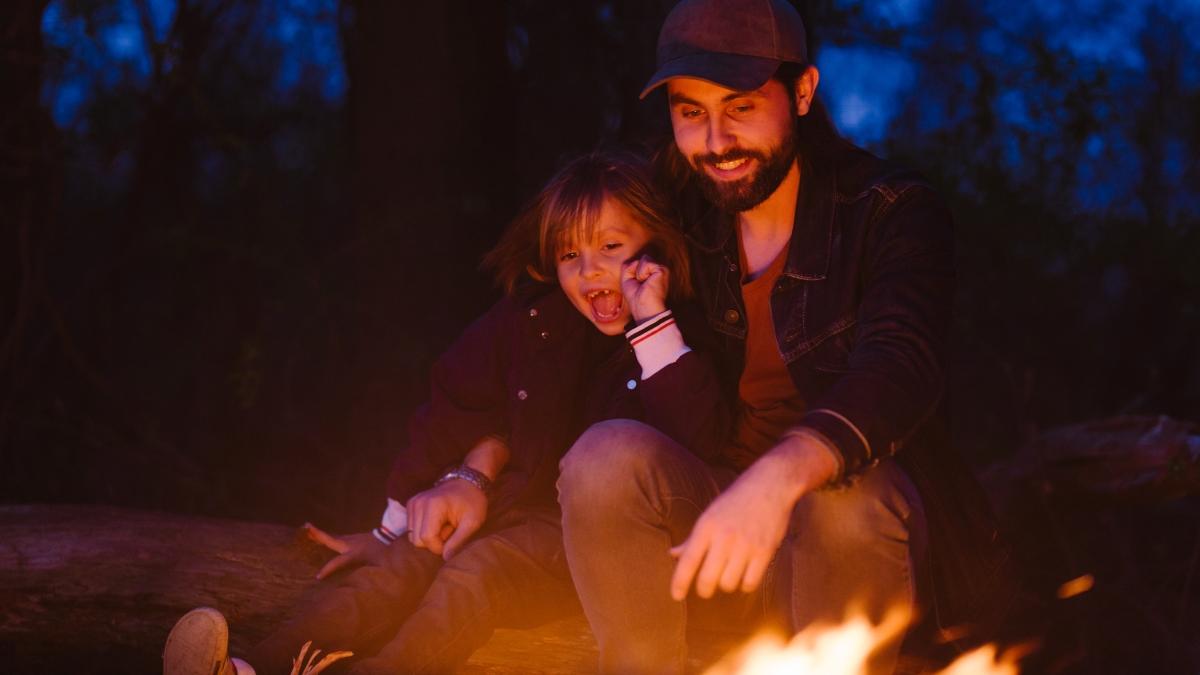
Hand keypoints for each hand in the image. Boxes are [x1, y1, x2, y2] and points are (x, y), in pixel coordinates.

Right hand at [304, 524, 388, 579]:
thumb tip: (367, 586)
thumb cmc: (383, 553)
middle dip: (317, 534)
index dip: (327, 569)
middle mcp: (348, 544)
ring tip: (306, 530)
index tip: (317, 576)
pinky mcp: (351, 537)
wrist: (388, 535)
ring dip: (319, 534)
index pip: (337, 562)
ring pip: (332, 537)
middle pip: (330, 539)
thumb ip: (371, 575)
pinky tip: (321, 539)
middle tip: (306, 527)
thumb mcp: (378, 565)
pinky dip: (326, 537)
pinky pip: (336, 538)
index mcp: (354, 553)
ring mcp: (350, 539)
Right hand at [406, 478, 487, 559]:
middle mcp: (418, 503)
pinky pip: (412, 529)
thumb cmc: (472, 502)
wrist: (468, 482)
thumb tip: (446, 558)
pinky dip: (424, 530)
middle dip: (434, 542)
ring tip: (445, 525)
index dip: (439, 546)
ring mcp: (413, 503)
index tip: (453, 540)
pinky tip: (438, 522)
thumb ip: (458, 541)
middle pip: (417, 540)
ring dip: (429, 536)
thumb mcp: (472, 522)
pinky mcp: (411, 505)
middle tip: (450, 530)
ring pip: (413, 536)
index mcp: (433, 505)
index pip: (426, 538)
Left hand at [621, 254, 668, 323]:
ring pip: (644, 258)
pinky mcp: (662, 269)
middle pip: (640, 258)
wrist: (643, 309)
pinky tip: (647, 283)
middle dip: (635, 270)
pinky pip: (646, 262)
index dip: (632, 271)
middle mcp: (658, 270)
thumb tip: (639, 258)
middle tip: (640, 285)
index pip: (638, 261)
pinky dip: (642, 273)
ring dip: (638, 272)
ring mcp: (661, 269)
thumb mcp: (626, 279)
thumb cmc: (636, 298)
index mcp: (651, 272)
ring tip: (644, 284)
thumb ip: (628, 265)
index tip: (637, 285)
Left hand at [668, 434, 837, 599]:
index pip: (688, 561)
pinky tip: (744, 575)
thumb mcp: (710, 515)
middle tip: (705, 588)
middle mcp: (724, 537)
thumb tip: (672, 555)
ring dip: (726, 585)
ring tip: (728, 574)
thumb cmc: (735, 501)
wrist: (770, 485)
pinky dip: (745, 584)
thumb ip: (692, 539)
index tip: (676, 596)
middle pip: (707, 579)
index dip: (679, 582)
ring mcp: (746, 545)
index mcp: (707, 526)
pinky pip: (750, 583)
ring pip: (728, 584)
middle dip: (704, 589)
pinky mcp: (765, 552)